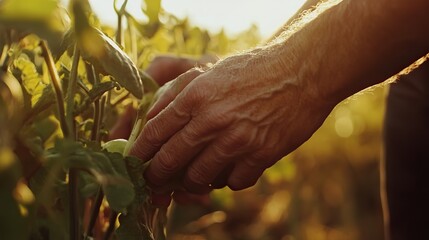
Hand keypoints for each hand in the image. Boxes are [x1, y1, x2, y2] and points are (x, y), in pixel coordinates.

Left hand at [130, 48, 333, 194]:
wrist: (300, 72)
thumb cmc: (252, 71)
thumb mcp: (209, 72)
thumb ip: (175, 94)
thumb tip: (150, 119)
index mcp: (195, 97)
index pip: (154, 133)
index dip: (139, 153)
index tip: (134, 163)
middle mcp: (212, 121)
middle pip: (170, 161)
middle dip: (157, 176)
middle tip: (155, 180)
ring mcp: (238, 141)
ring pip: (199, 178)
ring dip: (192, 180)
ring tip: (194, 173)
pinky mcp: (261, 155)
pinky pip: (233, 183)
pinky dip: (227, 179)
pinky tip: (228, 168)